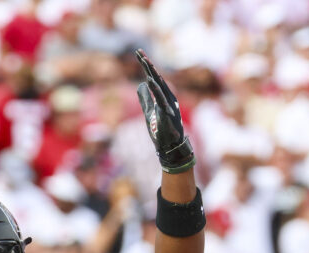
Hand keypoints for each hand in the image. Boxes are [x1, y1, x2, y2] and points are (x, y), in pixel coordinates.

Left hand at [135, 49, 194, 173]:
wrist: (170, 146)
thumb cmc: (161, 129)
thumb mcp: (149, 110)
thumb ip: (145, 98)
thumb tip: (140, 84)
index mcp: (163, 95)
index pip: (153, 77)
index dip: (146, 66)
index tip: (138, 53)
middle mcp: (167, 96)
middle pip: (156, 77)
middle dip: (147, 64)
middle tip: (138, 51)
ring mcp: (168, 104)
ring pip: (159, 84)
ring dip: (151, 72)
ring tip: (144, 61)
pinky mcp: (167, 112)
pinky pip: (160, 98)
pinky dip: (155, 89)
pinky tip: (149, 80)